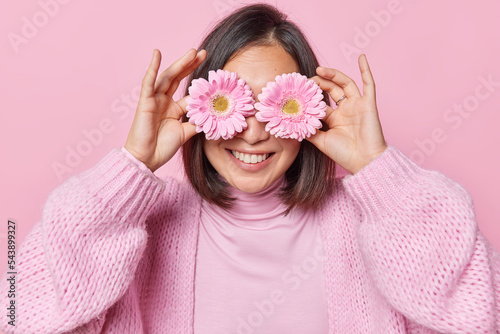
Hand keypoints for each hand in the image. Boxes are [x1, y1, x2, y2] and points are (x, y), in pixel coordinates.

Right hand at [124, 48, 206, 171]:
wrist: (147, 159)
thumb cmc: (163, 147)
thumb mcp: (186, 133)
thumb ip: (197, 122)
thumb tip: (214, 115)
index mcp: (174, 108)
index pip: (189, 92)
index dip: (201, 85)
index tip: (215, 76)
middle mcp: (164, 101)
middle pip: (178, 78)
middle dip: (191, 65)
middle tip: (203, 53)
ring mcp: (154, 100)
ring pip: (168, 77)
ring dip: (180, 64)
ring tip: (192, 52)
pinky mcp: (144, 102)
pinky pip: (148, 82)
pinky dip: (152, 68)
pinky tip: (157, 54)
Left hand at [308, 54, 386, 173]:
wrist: (364, 161)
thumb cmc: (344, 154)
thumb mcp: (321, 141)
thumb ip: (308, 131)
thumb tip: (292, 122)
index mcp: (335, 118)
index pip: (321, 102)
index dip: (311, 96)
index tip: (298, 91)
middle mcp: (346, 109)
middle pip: (332, 90)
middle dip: (319, 83)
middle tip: (307, 80)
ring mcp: (358, 105)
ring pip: (345, 84)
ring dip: (333, 75)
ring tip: (320, 69)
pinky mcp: (369, 104)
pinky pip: (369, 84)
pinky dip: (366, 70)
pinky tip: (362, 58)